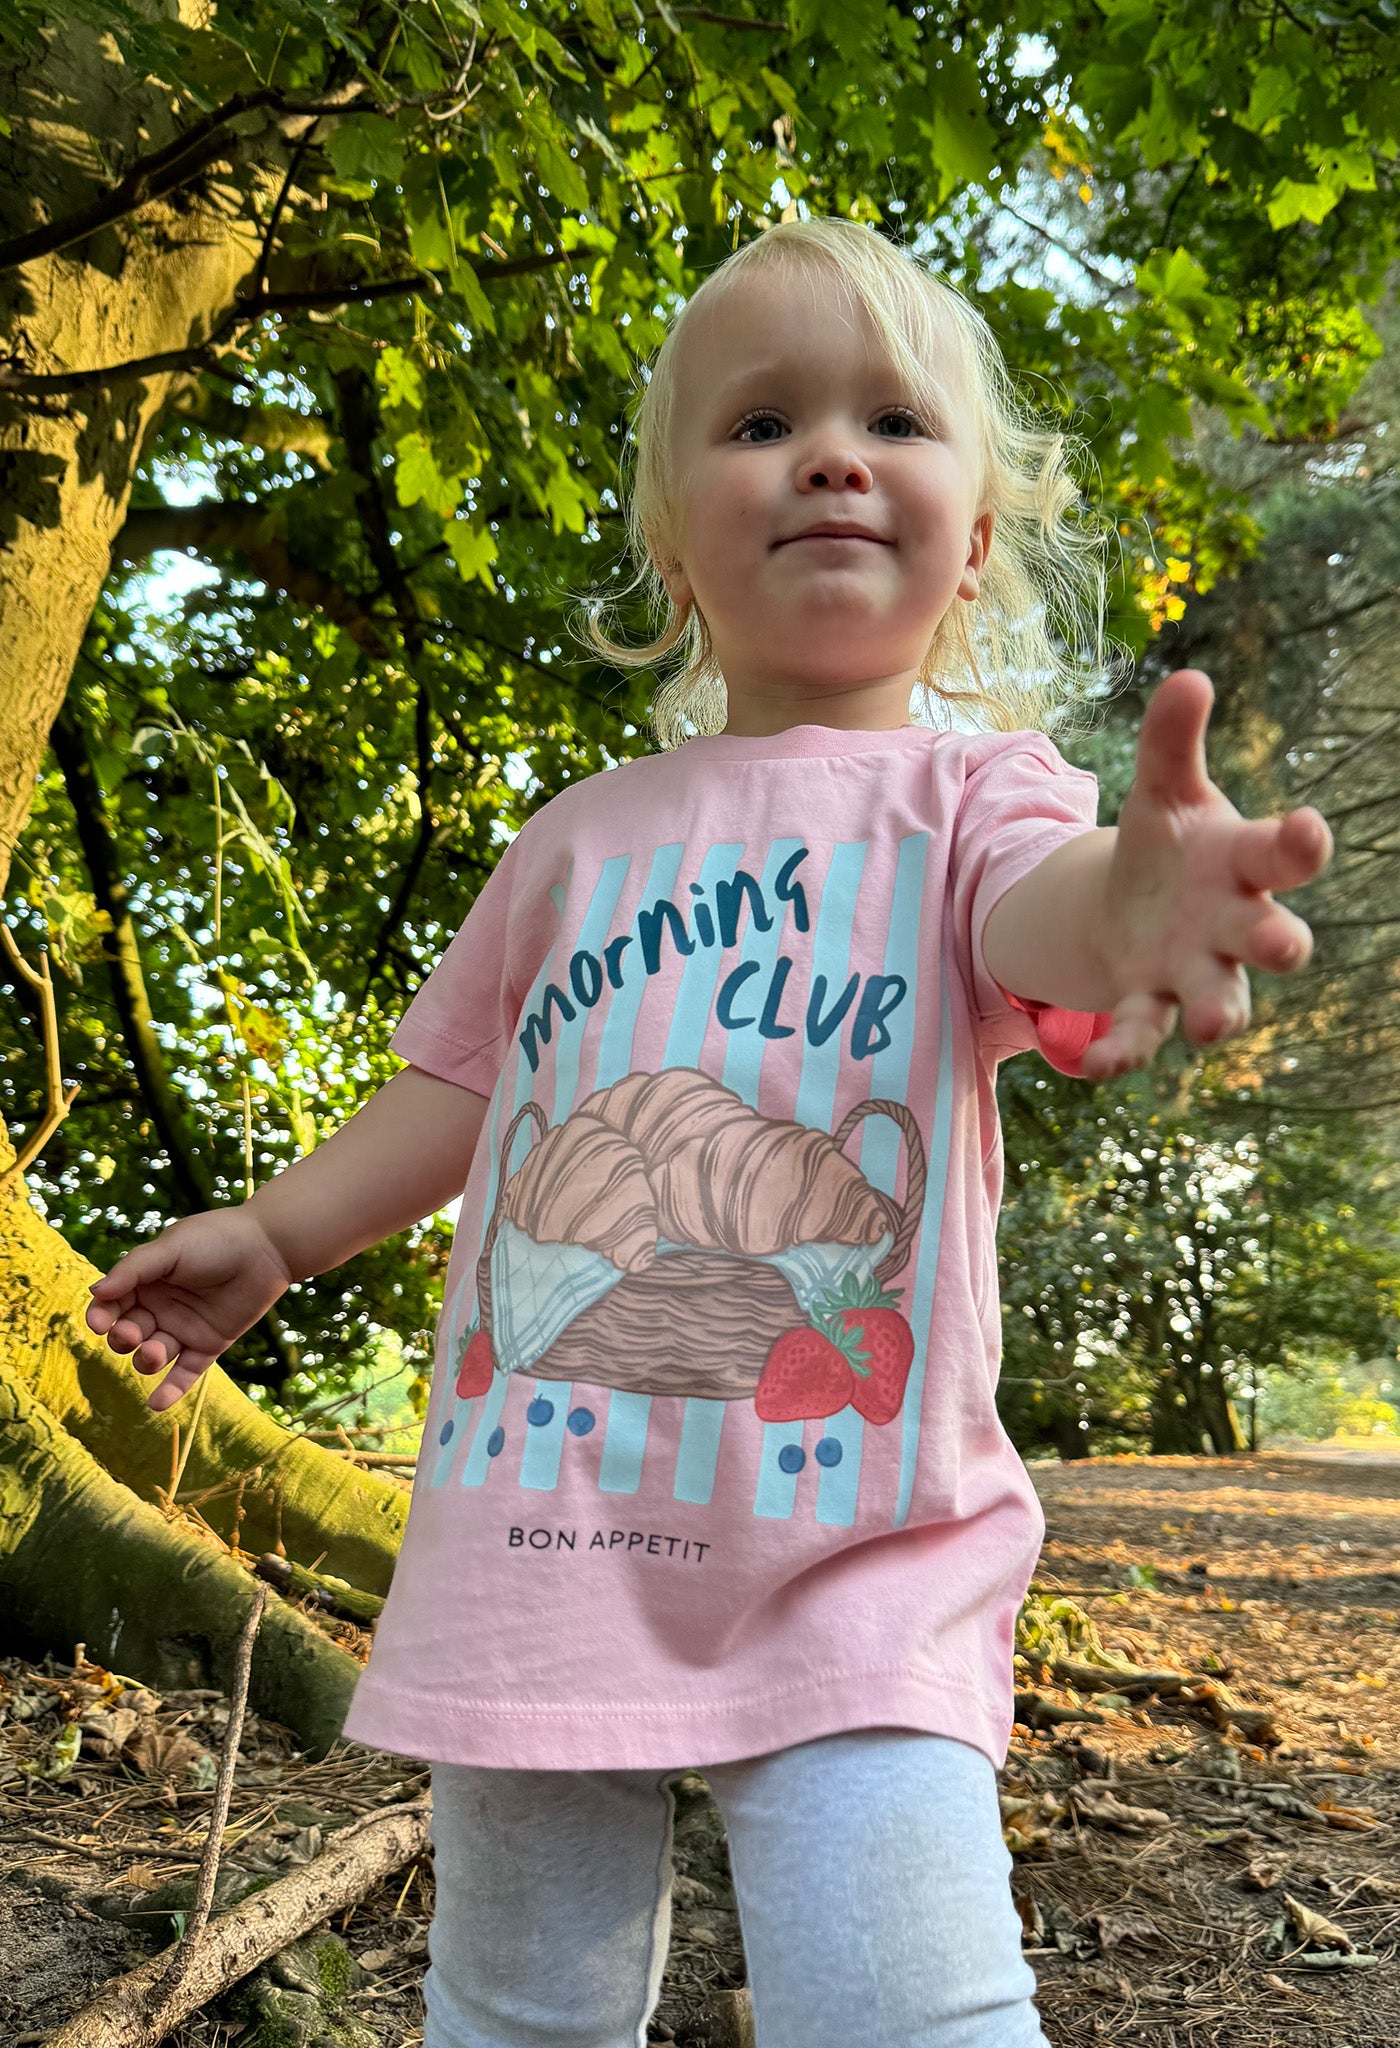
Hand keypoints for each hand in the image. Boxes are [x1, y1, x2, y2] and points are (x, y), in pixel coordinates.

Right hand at [84, 1208, 292, 1412]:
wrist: (266, 1248)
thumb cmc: (215, 1239)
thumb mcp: (171, 1249)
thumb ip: (134, 1270)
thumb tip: (96, 1292)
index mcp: (146, 1282)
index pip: (112, 1305)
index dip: (101, 1316)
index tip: (97, 1323)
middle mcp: (160, 1308)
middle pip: (127, 1334)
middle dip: (123, 1339)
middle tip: (132, 1334)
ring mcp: (183, 1328)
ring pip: (152, 1355)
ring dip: (146, 1360)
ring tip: (156, 1352)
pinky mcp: (208, 1345)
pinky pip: (185, 1373)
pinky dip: (170, 1391)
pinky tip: (156, 1405)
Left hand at [1082, 669, 1332, 1079]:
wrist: (1133, 909)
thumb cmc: (1168, 846)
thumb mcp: (1162, 790)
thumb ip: (1171, 742)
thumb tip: (1188, 676)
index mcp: (1244, 865)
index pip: (1284, 854)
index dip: (1300, 844)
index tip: (1308, 827)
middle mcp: (1233, 926)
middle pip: (1270, 940)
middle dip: (1279, 944)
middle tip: (1284, 947)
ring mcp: (1196, 971)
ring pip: (1222, 1001)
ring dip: (1220, 1013)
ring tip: (1213, 1028)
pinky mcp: (1151, 1002)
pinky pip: (1145, 1033)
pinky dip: (1125, 1051)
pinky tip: (1096, 1063)